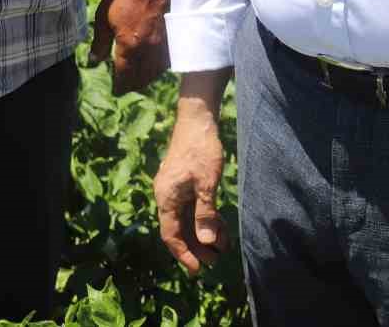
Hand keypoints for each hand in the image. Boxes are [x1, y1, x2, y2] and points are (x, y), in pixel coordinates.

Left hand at [88, 0, 169, 93]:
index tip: (116, 90)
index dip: (120, 86)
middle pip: (143, 78)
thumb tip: (94, 60)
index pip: (125, 77)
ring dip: (148, 77)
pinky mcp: (174, 34)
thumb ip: (101, 43)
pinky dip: (160, 65)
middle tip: (127, 86)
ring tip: (141, 78)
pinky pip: (168, 58)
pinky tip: (156, 63)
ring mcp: (164, 43)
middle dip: (134, 84)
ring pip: (158, 70)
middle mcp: (149, 49)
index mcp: (130, 47)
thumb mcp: (104, 18)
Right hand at [154, 104, 228, 273]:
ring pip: (187, 220)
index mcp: (166, 198)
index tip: (199, 269)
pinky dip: (205, 218)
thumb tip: (205, 241)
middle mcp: (167, 196)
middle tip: (215, 260)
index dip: (184, 253)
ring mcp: (175, 190)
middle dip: (197, 246)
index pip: (171, 234)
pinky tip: (221, 226)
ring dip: (203, 233)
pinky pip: (192, 208)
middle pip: (179, 229)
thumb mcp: (207, 183)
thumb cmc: (201, 149)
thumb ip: (205, 212)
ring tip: (222, 245)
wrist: (197, 119)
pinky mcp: (184, 183)